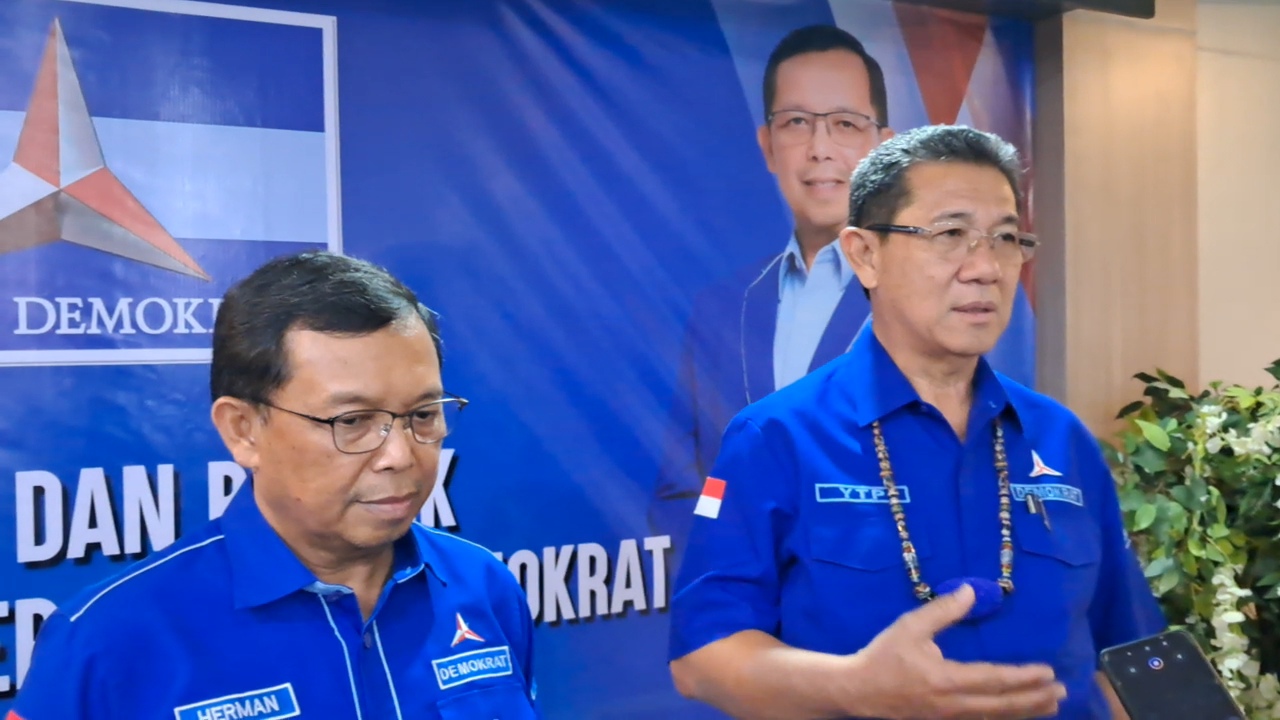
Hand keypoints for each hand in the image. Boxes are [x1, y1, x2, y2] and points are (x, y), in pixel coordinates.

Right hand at [844, 584, 1065, 719]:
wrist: (858, 690)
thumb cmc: (884, 656)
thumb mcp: (910, 627)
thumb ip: (942, 610)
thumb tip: (972, 591)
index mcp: (946, 680)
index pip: (994, 679)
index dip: (1023, 677)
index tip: (1048, 672)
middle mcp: (953, 704)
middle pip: (1002, 705)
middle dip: (1034, 699)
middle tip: (1062, 692)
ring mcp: (949, 717)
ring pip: (995, 717)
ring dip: (1025, 711)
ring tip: (1050, 705)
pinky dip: (1004, 717)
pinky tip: (1015, 713)